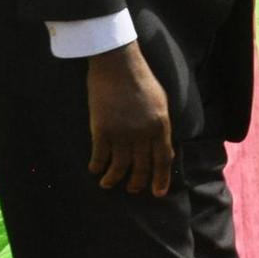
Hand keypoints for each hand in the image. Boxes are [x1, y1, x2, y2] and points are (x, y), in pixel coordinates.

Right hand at [86, 43, 173, 195]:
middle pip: (142, 166)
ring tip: (109, 184)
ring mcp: (122, 132)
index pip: (163, 159)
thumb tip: (161, 147)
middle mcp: (143, 133)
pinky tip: (95, 170)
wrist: (118, 64)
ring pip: (119, 166)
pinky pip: (100, 155)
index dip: (161, 178)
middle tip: (133, 190)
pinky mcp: (101, 129)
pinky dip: (97, 166)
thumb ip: (160, 125)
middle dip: (137, 182)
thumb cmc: (141, 80)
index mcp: (160, 125)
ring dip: (114, 179)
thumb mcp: (161, 102)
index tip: (158, 192)